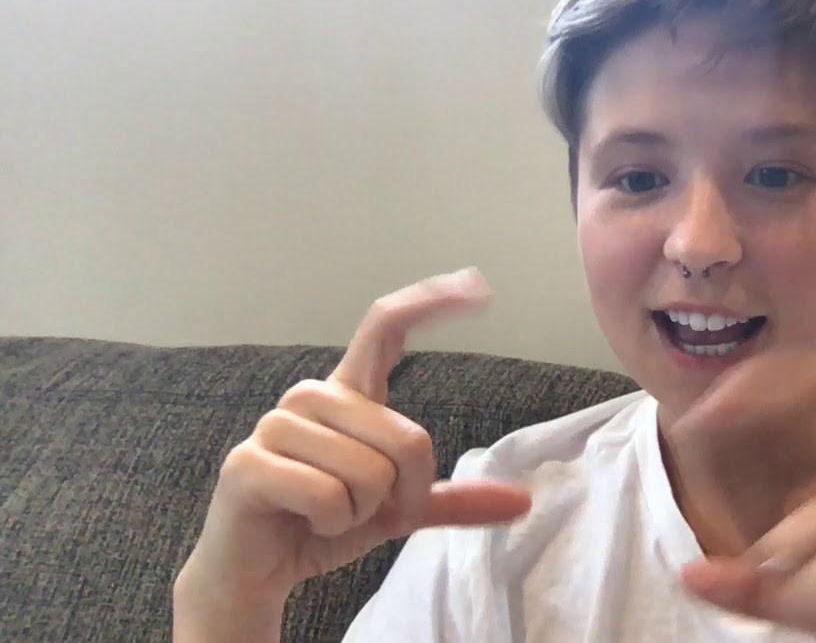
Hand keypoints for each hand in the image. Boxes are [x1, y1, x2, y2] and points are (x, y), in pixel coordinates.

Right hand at [175, 269, 530, 629]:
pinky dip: (333, 525)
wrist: (257, 572)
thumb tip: (524, 502)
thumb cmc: (325, 526)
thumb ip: (452, 500)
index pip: (386, 328)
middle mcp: (312, 398)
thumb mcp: (398, 511)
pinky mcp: (247, 464)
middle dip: (404, 494)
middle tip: (364, 512)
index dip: (430, 303)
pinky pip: (329, 496)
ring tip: (328, 516)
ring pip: (369, 472)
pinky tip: (306, 524)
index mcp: (348, 396)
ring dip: (362, 513)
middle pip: (407, 438)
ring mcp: (275, 426)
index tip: (478, 286)